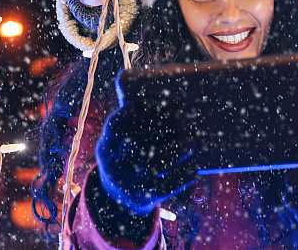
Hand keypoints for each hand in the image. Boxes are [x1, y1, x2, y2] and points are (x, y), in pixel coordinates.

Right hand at [96, 99, 197, 214]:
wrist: (119, 199)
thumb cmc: (126, 158)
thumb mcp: (119, 142)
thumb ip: (133, 123)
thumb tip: (156, 99)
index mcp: (106, 148)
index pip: (115, 127)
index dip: (131, 113)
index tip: (150, 101)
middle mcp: (113, 167)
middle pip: (136, 145)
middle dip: (159, 127)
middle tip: (179, 113)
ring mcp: (128, 185)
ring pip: (153, 166)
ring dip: (175, 150)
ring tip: (189, 140)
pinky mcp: (144, 200)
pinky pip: (166, 188)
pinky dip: (181, 176)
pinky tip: (192, 165)